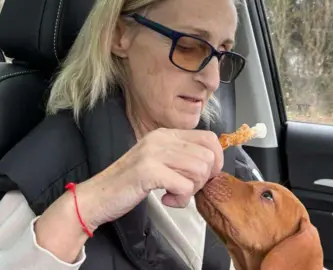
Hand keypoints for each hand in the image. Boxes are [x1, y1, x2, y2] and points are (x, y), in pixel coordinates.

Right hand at [34, 128, 221, 262]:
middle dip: (203, 179)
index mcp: (165, 134)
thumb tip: (213, 164)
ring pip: (199, 170)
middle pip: (207, 156)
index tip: (206, 176)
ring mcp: (154, 153)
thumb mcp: (158, 161)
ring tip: (174, 194)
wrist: (95, 196)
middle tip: (186, 188)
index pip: (209, 138)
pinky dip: (180, 199)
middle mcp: (161, 138)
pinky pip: (184, 186)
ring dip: (191, 190)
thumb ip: (182, 157)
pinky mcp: (148, 171)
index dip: (216, 160)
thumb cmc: (129, 182)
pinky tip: (166, 199)